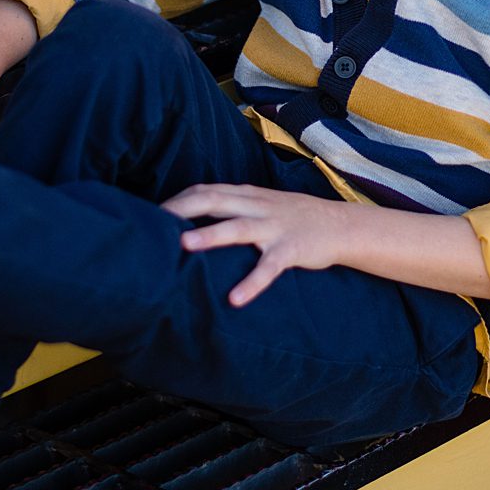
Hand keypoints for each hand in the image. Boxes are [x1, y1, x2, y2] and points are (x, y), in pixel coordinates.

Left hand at [163, 184, 353, 307]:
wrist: (342, 226)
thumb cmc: (295, 218)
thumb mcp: (263, 205)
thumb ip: (233, 207)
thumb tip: (192, 219)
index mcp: (249, 195)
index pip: (206, 191)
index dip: (176, 200)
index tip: (148, 214)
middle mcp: (258, 207)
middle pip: (215, 201)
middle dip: (182, 210)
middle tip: (151, 224)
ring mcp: (275, 227)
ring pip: (239, 228)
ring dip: (211, 235)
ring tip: (184, 246)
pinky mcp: (292, 250)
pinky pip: (270, 267)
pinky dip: (253, 283)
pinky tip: (236, 299)